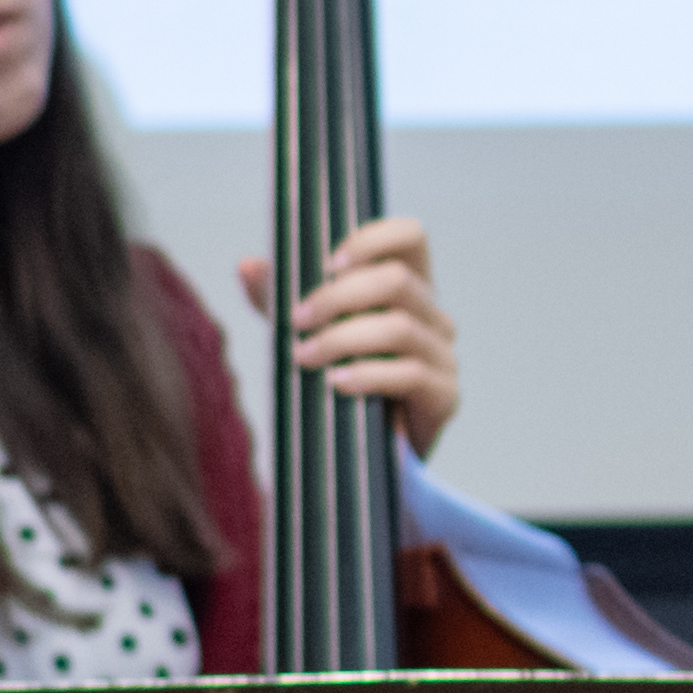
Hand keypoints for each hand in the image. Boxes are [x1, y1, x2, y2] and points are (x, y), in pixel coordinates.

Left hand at [249, 214, 458, 460]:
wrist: (364, 455)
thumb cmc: (342, 382)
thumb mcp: (309, 334)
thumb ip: (282, 300)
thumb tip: (249, 265)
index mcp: (407, 288)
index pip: (410, 237)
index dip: (373, 238)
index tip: (328, 262)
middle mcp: (432, 315)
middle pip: (398, 280)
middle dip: (339, 297)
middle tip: (297, 319)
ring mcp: (443, 354)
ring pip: (399, 327)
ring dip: (343, 338)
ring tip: (303, 357)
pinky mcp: (444, 395)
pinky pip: (409, 374)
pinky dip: (368, 375)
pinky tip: (336, 382)